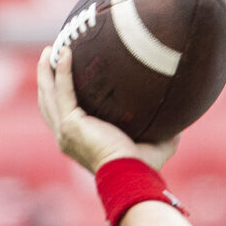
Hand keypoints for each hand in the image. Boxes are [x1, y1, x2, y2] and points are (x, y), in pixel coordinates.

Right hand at [36, 45, 178, 174]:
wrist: (131, 175)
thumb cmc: (140, 169)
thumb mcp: (152, 149)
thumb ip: (163, 137)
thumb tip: (179, 128)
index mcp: (77, 142)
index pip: (62, 115)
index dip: (58, 96)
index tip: (62, 77)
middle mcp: (66, 137)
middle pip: (48, 102)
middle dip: (46, 79)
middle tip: (49, 56)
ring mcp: (65, 130)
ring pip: (49, 94)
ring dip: (46, 70)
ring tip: (50, 50)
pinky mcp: (71, 123)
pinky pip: (63, 90)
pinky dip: (63, 71)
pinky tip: (66, 52)